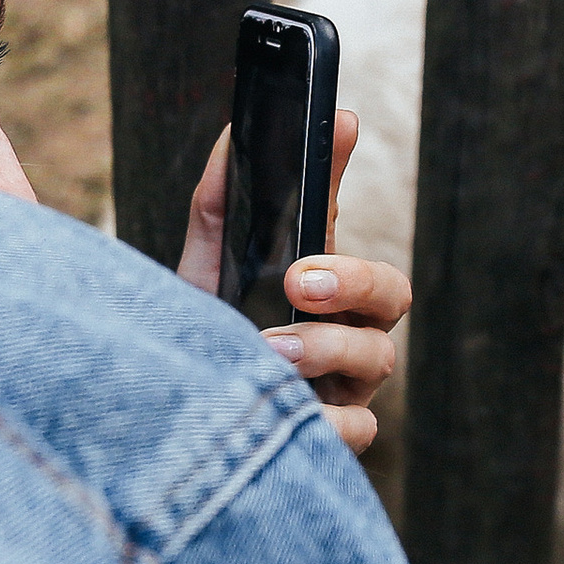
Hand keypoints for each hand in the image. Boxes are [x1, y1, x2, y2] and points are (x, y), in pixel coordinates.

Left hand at [175, 109, 410, 455]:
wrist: (171, 430)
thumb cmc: (206, 349)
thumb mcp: (202, 280)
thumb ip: (217, 212)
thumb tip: (231, 140)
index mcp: (318, 284)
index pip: (339, 218)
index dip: (344, 168)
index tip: (339, 123)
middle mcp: (346, 331)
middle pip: (392, 292)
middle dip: (353, 278)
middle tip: (301, 280)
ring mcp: (349, 386)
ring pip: (377, 358)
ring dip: (325, 349)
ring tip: (269, 351)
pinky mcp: (338, 440)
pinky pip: (357, 431)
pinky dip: (326, 421)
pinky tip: (289, 414)